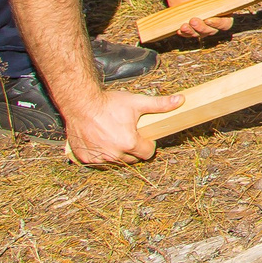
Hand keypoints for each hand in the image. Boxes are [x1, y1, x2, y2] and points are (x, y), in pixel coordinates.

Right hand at [62, 86, 183, 166]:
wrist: (81, 103)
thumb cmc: (109, 103)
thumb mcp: (137, 102)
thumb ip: (160, 104)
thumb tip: (180, 100)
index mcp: (129, 143)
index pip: (147, 153)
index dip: (148, 144)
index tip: (144, 136)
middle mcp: (114, 154)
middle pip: (132, 159)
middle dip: (134, 149)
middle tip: (129, 134)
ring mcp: (99, 158)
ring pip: (116, 162)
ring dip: (118, 153)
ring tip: (115, 136)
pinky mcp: (85, 158)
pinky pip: (99, 162)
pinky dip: (102, 155)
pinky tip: (102, 141)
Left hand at [162, 0, 240, 38]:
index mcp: (221, 7)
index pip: (226, 23)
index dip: (219, 24)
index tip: (210, 19)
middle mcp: (211, 15)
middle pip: (211, 31)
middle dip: (203, 29)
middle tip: (194, 19)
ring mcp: (198, 18)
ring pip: (198, 34)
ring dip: (192, 32)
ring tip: (184, 24)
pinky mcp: (184, 19)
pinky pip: (186, 33)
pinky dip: (184, 33)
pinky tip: (179, 29)